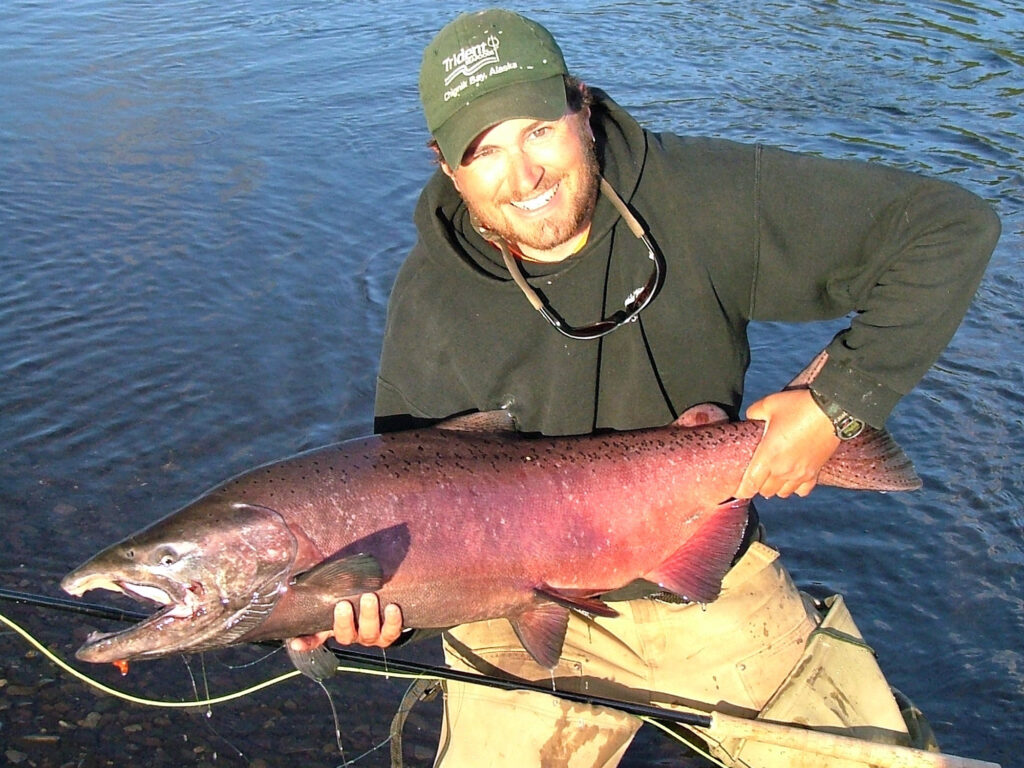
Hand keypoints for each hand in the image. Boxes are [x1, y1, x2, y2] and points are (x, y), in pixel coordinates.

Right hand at [289, 594, 403, 652]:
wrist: (388, 600)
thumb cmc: (359, 596)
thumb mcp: (342, 596)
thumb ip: (326, 593)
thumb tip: (303, 582)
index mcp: (337, 628)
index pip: (316, 638)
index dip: (307, 642)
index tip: (296, 642)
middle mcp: (353, 635)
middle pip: (346, 635)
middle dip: (344, 621)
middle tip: (344, 603)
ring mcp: (371, 637)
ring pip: (368, 634)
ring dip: (369, 616)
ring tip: (370, 597)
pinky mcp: (389, 635)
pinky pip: (392, 633)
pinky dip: (393, 622)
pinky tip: (392, 608)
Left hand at [734, 389, 839, 498]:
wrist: (832, 410)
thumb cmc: (798, 407)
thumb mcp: (768, 404)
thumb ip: (754, 413)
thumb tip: (751, 418)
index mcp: (768, 456)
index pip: (750, 484)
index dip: (741, 490)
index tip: (737, 490)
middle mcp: (783, 470)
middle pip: (765, 491)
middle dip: (758, 486)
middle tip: (756, 476)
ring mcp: (800, 473)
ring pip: (783, 493)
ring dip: (776, 488)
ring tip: (773, 477)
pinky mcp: (815, 472)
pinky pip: (803, 490)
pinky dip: (796, 488)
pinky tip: (793, 479)